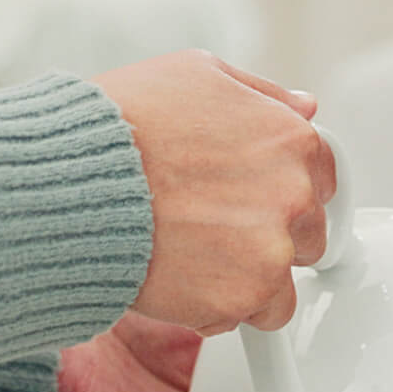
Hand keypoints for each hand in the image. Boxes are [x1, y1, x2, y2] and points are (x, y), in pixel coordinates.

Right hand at [93, 51, 335, 335]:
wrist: (70, 182)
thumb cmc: (119, 124)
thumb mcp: (196, 74)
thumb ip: (261, 94)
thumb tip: (304, 108)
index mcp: (292, 142)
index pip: (322, 178)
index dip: (285, 188)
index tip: (255, 197)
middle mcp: (294, 197)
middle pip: (308, 235)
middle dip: (268, 234)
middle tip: (212, 225)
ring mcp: (271, 252)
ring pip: (281, 284)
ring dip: (246, 277)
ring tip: (189, 253)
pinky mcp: (242, 298)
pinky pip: (247, 317)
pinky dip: (217, 308)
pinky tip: (177, 277)